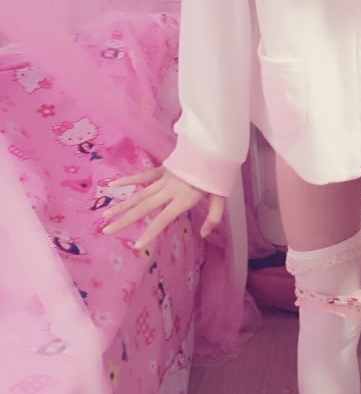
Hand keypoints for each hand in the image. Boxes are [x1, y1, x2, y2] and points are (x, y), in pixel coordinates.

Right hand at [101, 166, 224, 251]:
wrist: (215, 148)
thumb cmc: (218, 176)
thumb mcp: (220, 198)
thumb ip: (214, 217)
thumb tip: (203, 234)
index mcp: (183, 198)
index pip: (163, 219)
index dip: (150, 232)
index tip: (137, 245)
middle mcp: (170, 189)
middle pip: (144, 207)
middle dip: (125, 220)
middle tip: (107, 230)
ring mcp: (164, 178)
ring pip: (139, 193)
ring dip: (122, 204)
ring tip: (106, 214)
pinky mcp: (163, 169)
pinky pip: (143, 175)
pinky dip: (128, 179)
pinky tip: (113, 184)